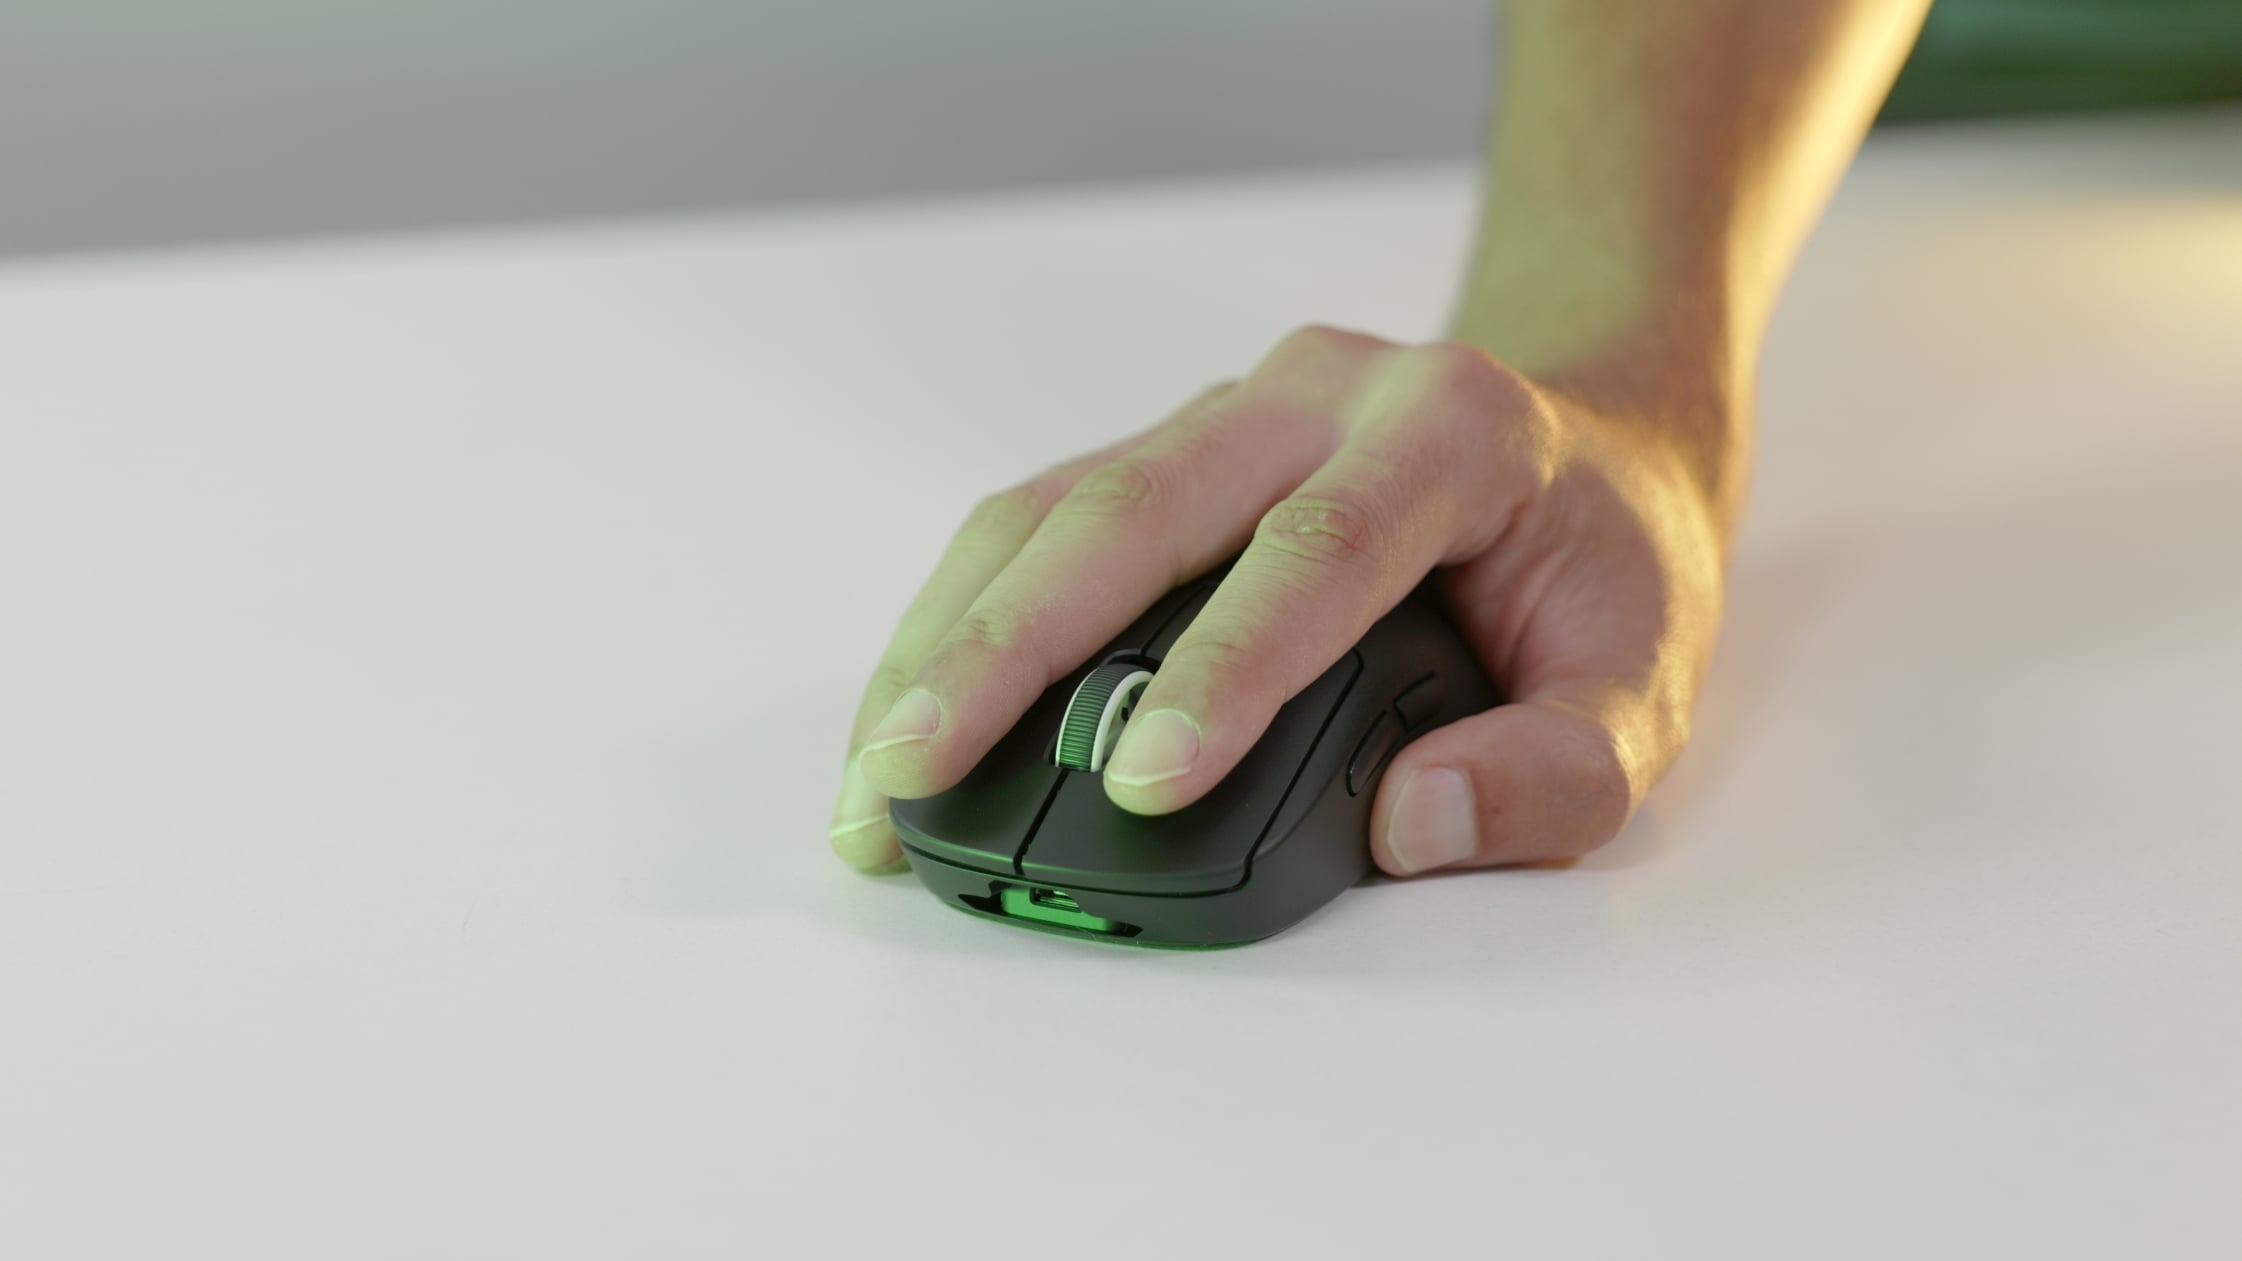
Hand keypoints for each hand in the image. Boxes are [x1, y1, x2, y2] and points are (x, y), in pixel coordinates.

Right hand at [828, 325, 1729, 876]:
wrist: (1582, 437)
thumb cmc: (1604, 560)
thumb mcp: (1648, 681)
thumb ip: (1562, 770)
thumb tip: (1416, 825)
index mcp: (1447, 432)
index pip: (1317, 548)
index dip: (1223, 666)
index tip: (1142, 784)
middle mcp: (1315, 395)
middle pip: (1131, 507)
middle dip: (1008, 647)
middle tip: (917, 773)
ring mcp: (1228, 410)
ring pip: (1052, 504)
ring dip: (950, 637)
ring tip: (877, 771)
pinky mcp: (1168, 448)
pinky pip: (1041, 517)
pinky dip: (965, 617)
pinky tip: (912, 709)